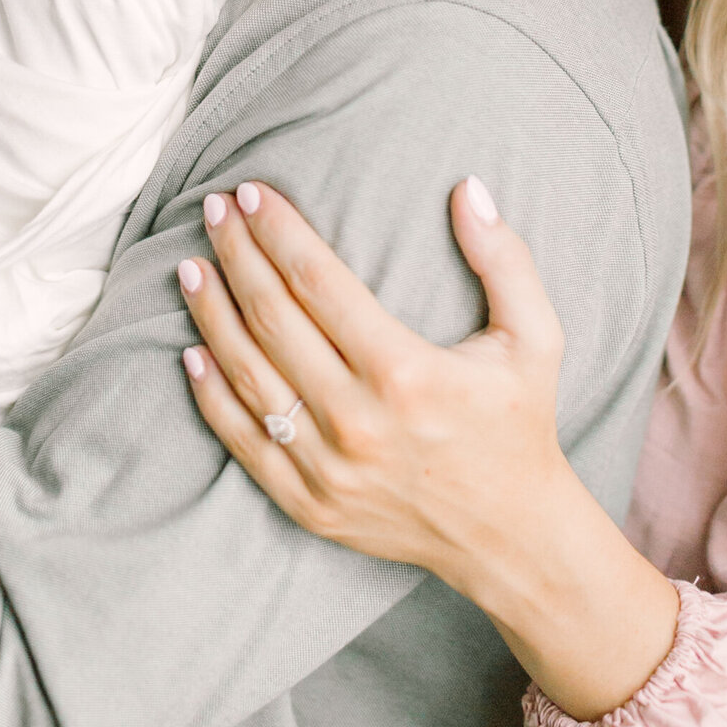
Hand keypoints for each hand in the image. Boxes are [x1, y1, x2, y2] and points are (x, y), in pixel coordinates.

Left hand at [176, 175, 566, 587]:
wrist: (511, 538)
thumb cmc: (519, 424)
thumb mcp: (535, 337)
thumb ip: (504, 259)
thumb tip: (471, 188)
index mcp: (405, 371)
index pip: (318, 281)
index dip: (278, 231)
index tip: (252, 193)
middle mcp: (357, 420)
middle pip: (272, 318)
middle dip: (237, 255)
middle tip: (215, 211)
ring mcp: (327, 468)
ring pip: (249, 375)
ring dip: (212, 316)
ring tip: (192, 268)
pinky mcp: (309, 503)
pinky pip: (244, 441)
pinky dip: (212, 395)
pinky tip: (193, 351)